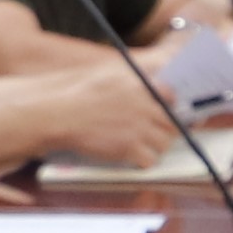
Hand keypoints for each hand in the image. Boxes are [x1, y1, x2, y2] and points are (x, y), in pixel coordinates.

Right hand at [47, 62, 175, 164]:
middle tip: (152, 133)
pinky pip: (150, 160)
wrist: (60, 113)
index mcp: (141, 85)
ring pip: (164, 143)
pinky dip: (143, 161)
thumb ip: (134, 75)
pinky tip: (131, 156)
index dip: (168, 106)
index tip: (161, 112)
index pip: (172, 96)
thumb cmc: (80, 93)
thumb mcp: (109, 73)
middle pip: (172, 123)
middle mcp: (144, 106)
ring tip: (140, 145)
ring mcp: (139, 128)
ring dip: (154, 146)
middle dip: (164, 129)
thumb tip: (153, 71)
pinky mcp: (129, 148)